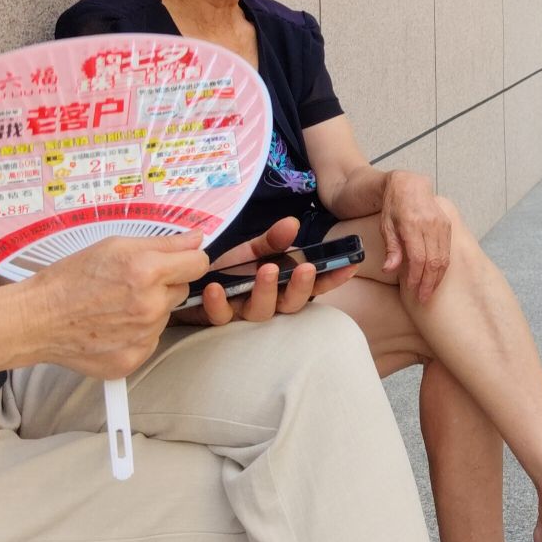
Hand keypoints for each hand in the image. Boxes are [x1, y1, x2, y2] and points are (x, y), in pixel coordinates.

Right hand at [22, 231, 209, 378]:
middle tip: (129, 284)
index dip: (187, 260)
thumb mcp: (113, 246)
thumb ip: (163, 243)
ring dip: (149, 309)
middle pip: (181, 290)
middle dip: (163, 284)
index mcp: (147, 271)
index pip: (198, 264)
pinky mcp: (133, 358)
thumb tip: (196, 239)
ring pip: (164, 315)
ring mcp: (143, 335)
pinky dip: (137, 334)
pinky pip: (150, 340)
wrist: (36, 320)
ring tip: (114, 306)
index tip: (177, 262)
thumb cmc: (69, 279)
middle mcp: (150, 305)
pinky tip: (111, 326)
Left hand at [175, 217, 358, 327]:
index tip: (350, 266)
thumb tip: (292, 224)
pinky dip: (218, 303)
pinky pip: (220, 315)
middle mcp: (269, 304)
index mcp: (284, 286)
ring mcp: (244, 313)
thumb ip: (273, 239)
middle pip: (291, 303)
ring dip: (265, 291)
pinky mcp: (217, 318)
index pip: (314, 286)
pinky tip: (216, 288)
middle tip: (305, 268)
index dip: (332, 278)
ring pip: (261, 311)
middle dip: (300, 286)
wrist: (191, 281)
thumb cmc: (230, 269)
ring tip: (265, 271)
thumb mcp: (254, 249)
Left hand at [380, 172, 450, 304]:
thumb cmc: (394, 206)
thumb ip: (391, 248)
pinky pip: (447, 251)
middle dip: (428, 282)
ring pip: (443, 258)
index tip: (411, 289)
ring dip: (437, 278)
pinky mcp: (447, 226)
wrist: (410, 184)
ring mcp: (441, 224)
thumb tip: (391, 269)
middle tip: (423, 298)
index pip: (417, 257)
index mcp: (412, 223)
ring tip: (430, 291)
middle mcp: (430, 224)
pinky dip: (443, 267)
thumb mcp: (386, 225)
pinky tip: (436, 277)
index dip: (415, 275)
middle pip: (433, 260)